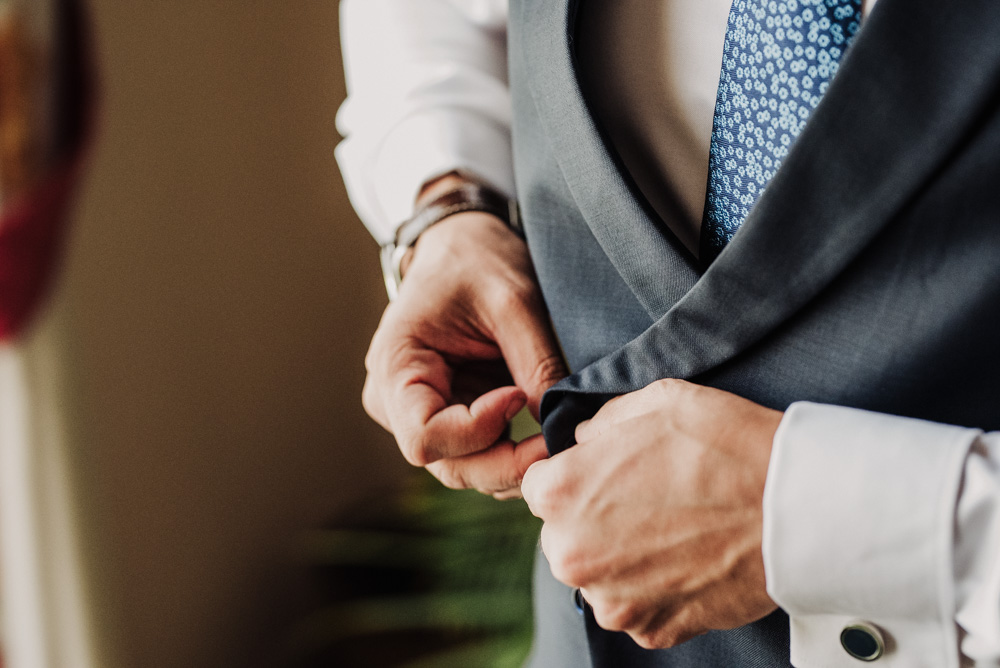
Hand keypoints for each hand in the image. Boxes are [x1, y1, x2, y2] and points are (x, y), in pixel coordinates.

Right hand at [363, 206, 566, 497]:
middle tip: (560, 441)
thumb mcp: (514, 301)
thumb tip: (559, 428)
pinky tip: (546, 434)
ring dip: (516, 464)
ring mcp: (422, 415)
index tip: (517, 395)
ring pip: (468, 469)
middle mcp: (396, 404)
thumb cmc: (478, 260)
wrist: (465, 243)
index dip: (478, 431)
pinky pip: (481, 455)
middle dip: (508, 462)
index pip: (424, 437)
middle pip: (449, 465)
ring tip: (559, 434)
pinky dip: (516, 455)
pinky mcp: (450, 419)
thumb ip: (536, 364)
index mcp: (395, 368)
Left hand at [521, 379, 780, 647]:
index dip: (575, 477)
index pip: (539, 487)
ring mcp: (611, 599)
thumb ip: (600, 423)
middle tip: (649, 501)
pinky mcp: (652, 628)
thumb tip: (582, 441)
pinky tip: (689, 559)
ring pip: (598, 575)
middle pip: (563, 535)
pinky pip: (637, 607)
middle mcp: (572, 554)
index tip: (608, 475)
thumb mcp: (655, 401)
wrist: (797, 506)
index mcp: (560, 493)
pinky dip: (657, 589)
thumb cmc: (726, 445)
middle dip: (592, 519)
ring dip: (623, 558)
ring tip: (676, 529)